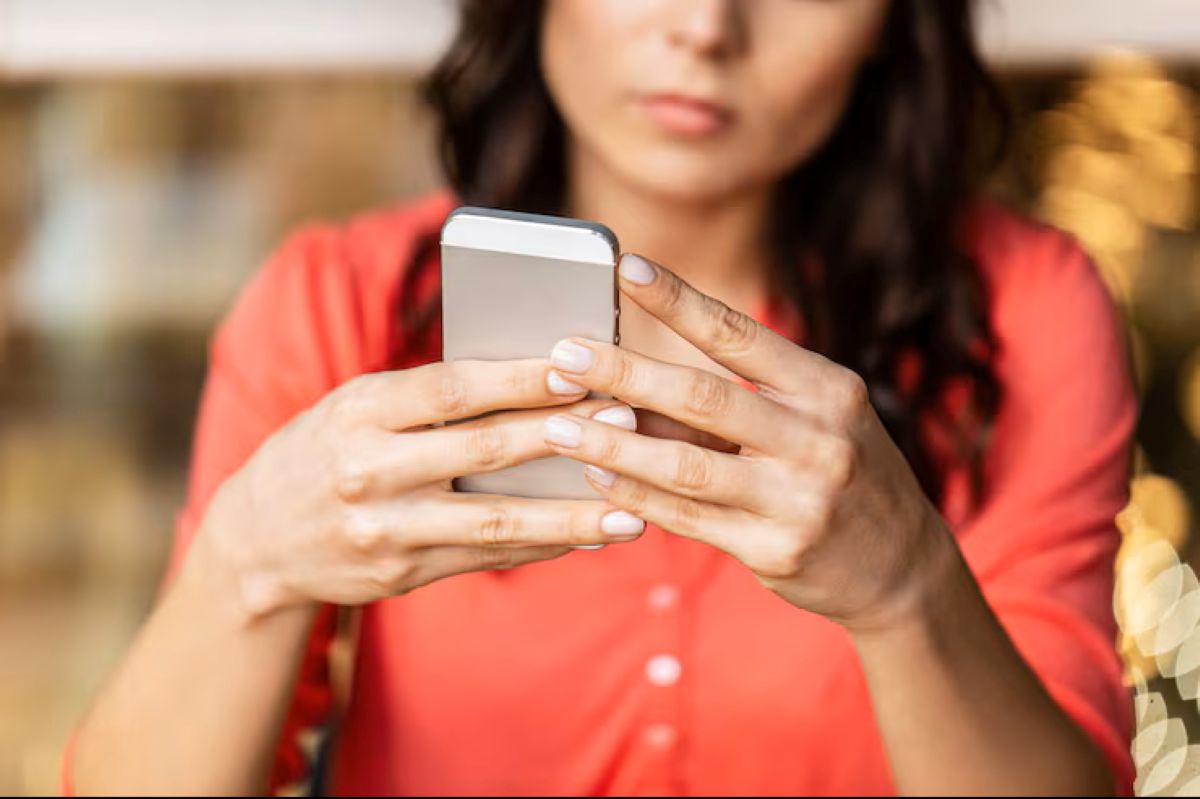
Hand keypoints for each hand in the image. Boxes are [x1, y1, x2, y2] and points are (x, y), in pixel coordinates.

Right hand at [198, 359, 645, 620]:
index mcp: (358, 410)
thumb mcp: (354, 406)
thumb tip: (526, 379)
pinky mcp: (401, 573)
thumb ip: (424, 396)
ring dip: (569, 516)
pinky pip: (485, 557)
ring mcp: (385, 529)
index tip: (577, 367)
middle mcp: (369, 470)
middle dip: (563, 436)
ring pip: (494, 520)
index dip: (517, 378)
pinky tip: (587, 538)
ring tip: (630, 511)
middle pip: (482, 449)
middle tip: (627, 423)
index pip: (450, 387)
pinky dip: (540, 547)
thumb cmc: (321, 451)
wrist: (255, 541)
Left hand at [541, 254, 954, 630]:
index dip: (678, 300)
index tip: (625, 268)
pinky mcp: (776, 551)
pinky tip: (595, 479)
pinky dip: (634, 496)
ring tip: (558, 427)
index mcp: (827, 389)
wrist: (901, 567)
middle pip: (702, 397)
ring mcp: (799, 499)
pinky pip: (687, 519)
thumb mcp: (814, 420)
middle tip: (564, 354)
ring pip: (685, 465)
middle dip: (625, 372)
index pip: (740, 334)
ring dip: (612, 446)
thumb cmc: (840, 472)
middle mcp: (818, 439)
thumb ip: (739, 398)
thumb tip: (631, 380)